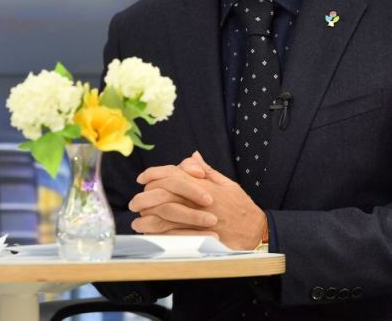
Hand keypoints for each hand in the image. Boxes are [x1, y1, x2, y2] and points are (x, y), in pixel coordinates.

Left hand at [131, 152, 265, 249]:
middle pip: (165, 192)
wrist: (256, 231)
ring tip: (136, 216)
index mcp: (205, 185)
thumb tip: (192, 156)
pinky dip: (157, 231)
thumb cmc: (242, 207)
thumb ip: (207, 171)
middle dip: (146, 195)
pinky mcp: (199, 235)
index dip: (155, 174)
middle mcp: (200, 199)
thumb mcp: (228, 184)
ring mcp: (199, 218)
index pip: (174, 174)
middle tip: (135, 200)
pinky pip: (173, 232)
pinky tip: (147, 231)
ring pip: (166, 213)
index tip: (142, 177)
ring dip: (148, 214)